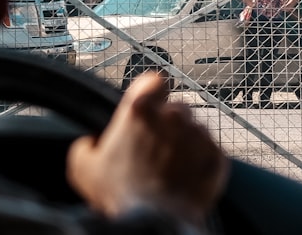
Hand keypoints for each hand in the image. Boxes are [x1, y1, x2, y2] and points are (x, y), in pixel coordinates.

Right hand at [67, 72, 229, 224]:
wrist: (154, 224)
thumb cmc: (120, 195)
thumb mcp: (84, 169)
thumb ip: (85, 145)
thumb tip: (90, 142)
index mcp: (140, 109)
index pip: (154, 81)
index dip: (152, 93)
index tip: (150, 108)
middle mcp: (173, 115)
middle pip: (176, 109)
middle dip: (168, 126)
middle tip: (156, 151)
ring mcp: (199, 134)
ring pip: (195, 129)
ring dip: (186, 144)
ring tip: (171, 171)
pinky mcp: (217, 154)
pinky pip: (210, 151)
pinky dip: (202, 162)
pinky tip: (186, 180)